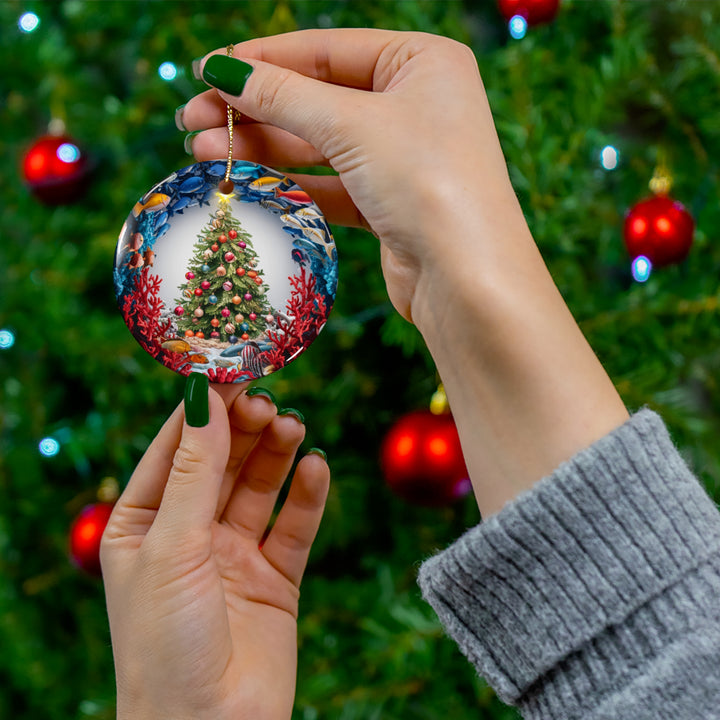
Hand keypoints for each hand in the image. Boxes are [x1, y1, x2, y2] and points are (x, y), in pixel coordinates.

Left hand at [101, 380, 329, 719]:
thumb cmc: (165, 644)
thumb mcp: (172, 546)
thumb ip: (195, 471)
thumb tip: (205, 397)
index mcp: (144, 524)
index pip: (176, 448)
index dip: (204, 409)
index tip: (233, 369)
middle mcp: (189, 534)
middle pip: (222, 461)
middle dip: (244, 429)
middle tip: (268, 402)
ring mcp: (233, 554)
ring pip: (259, 487)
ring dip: (276, 454)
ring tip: (293, 427)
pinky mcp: (275, 577)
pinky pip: (294, 526)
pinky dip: (307, 495)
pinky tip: (316, 469)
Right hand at [180, 29, 520, 323]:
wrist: (468, 280)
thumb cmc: (427, 182)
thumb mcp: (352, 125)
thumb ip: (284, 96)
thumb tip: (222, 70)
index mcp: (422, 61)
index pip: (326, 50)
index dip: (262, 60)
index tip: (206, 71)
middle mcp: (416, 104)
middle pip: (318, 97)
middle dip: (254, 109)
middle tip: (191, 120)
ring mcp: (403, 156)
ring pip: (319, 143)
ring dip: (262, 147)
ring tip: (202, 152)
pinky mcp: (390, 203)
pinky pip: (331, 184)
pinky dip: (290, 183)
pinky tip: (245, 181)